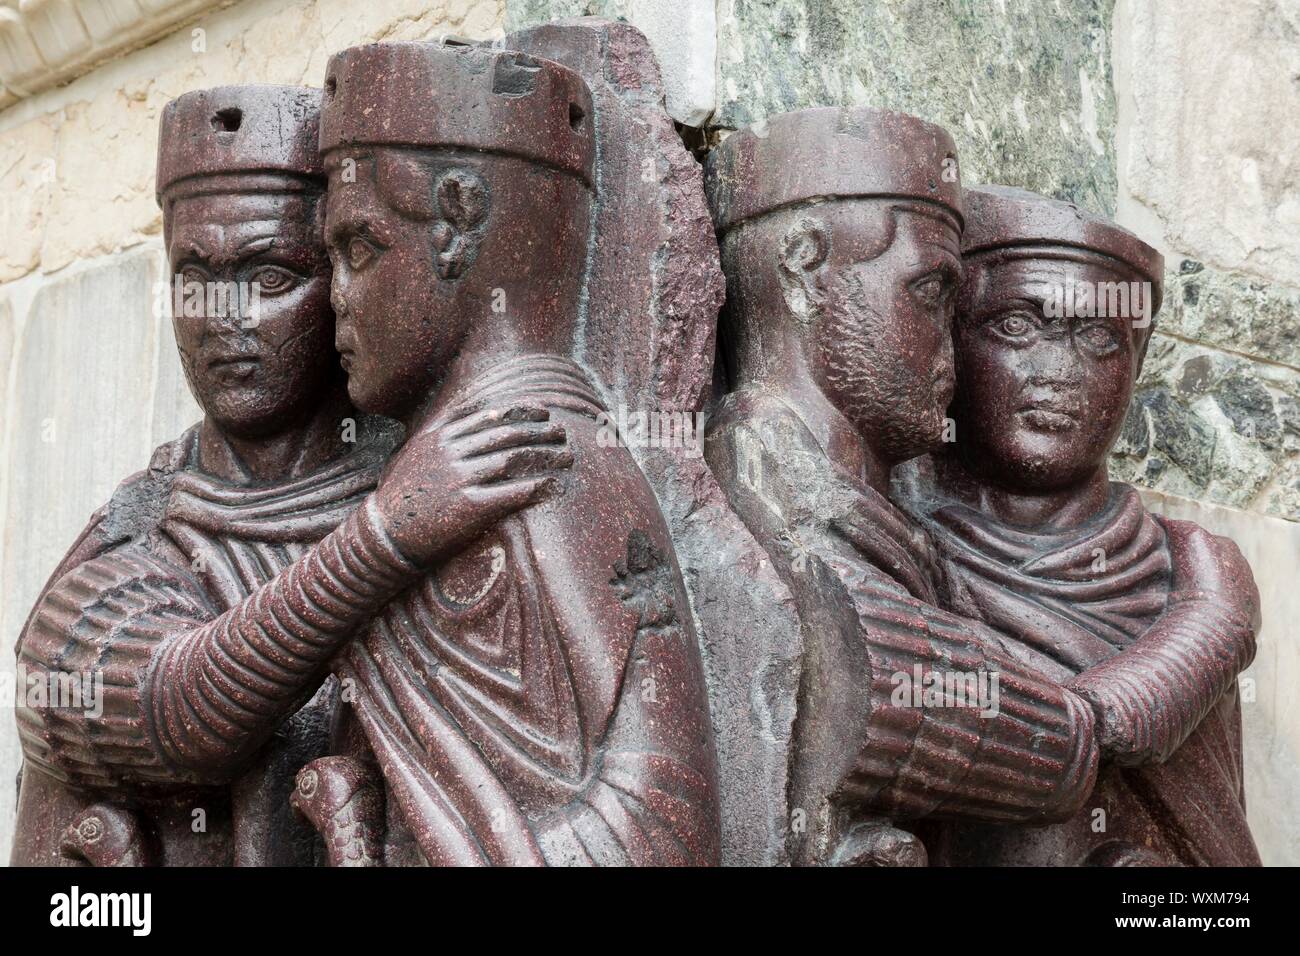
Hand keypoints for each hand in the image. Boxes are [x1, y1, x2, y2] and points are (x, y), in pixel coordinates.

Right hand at [374, 403, 572, 565]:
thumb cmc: (402, 495)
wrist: (384, 534)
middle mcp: (451, 452)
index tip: (544, 410)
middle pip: (507, 433)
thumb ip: (442, 433)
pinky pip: (510, 492)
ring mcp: (459, 478)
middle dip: (540, 429)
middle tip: (563, 432)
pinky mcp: (468, 507)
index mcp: (440, 435)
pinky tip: (551, 485)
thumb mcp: (415, 452)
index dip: (522, 410)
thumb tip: (473, 416)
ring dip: (545, 455)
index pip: (490, 413)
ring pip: (513, 458)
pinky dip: (535, 486)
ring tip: (567, 456)